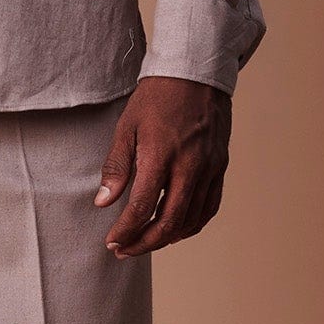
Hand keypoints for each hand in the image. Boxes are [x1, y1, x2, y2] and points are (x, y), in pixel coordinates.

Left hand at [94, 75, 231, 256]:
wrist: (195, 73)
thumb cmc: (156, 98)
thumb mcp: (127, 127)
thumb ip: (116, 167)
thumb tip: (103, 202)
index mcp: (161, 154)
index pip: (142, 206)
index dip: (126, 230)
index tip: (111, 242)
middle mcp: (189, 165)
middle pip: (169, 221)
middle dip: (144, 242)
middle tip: (123, 250)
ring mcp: (209, 167)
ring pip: (191, 219)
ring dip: (167, 238)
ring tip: (145, 241)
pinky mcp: (220, 166)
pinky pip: (210, 207)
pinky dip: (192, 225)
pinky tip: (176, 229)